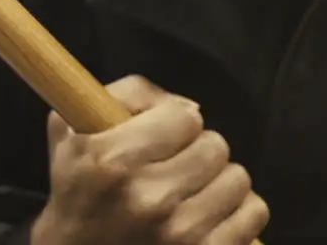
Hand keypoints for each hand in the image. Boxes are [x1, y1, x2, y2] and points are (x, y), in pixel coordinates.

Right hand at [31, 75, 268, 244]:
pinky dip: (236, 212)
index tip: (161, 138)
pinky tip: (208, 216)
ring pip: (237, 178)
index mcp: (112, 160)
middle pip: (215, 146)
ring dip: (217, 182)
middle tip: (175, 168)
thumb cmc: (78, 192)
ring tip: (190, 193)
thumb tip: (189, 108)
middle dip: (197, 152)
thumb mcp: (74, 129)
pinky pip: (253, 212)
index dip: (174, 124)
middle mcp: (148, 197)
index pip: (185, 117)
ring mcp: (180, 233)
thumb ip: (128, 95)